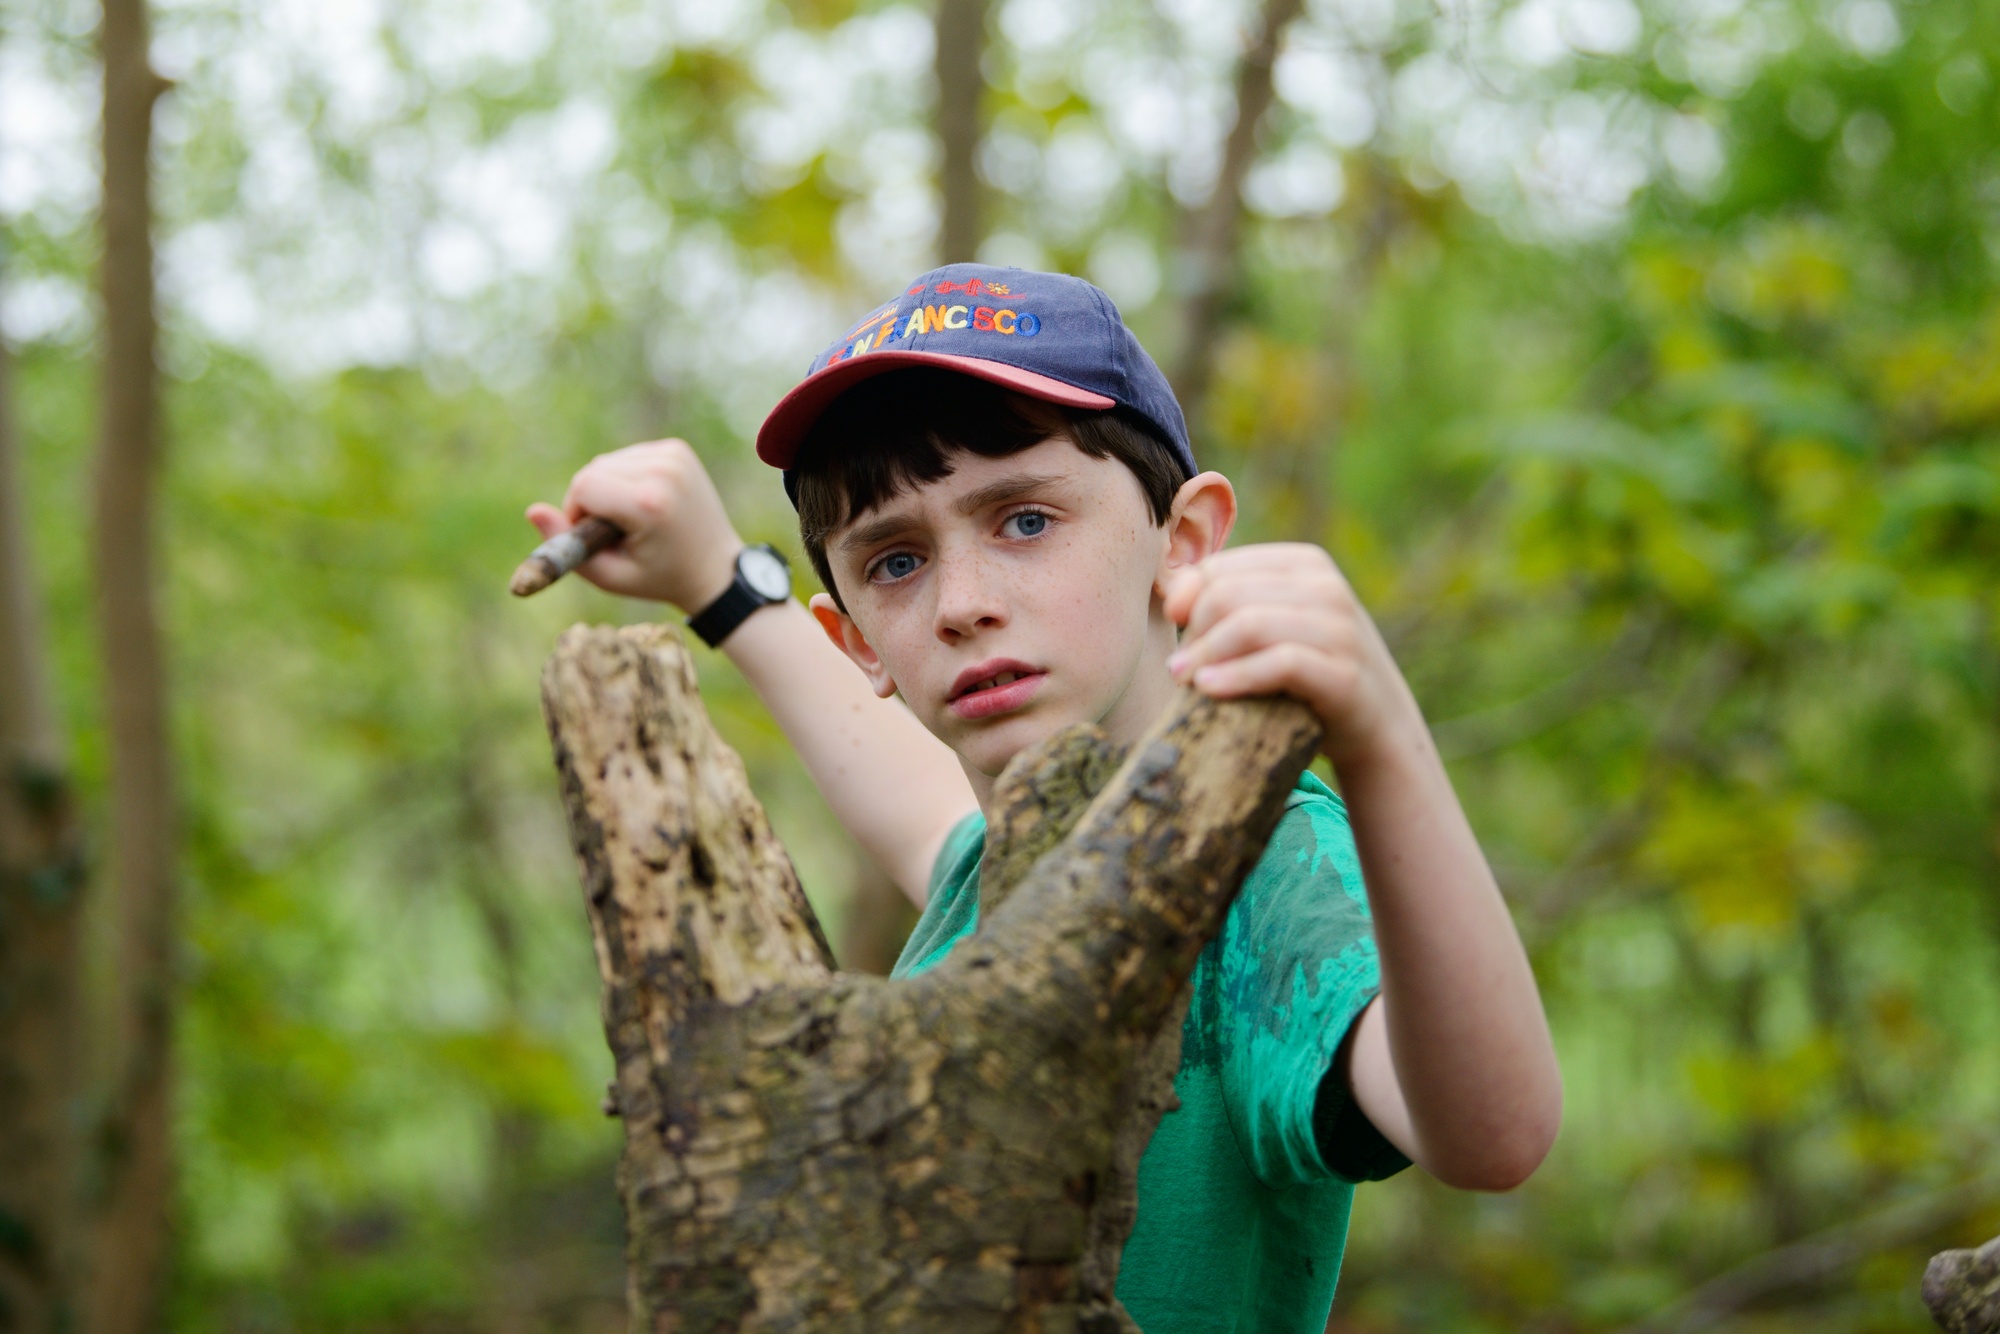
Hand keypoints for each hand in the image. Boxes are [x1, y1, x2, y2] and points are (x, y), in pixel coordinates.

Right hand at [526, 439, 743, 611]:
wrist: (716, 569)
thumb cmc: (660, 578)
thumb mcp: (610, 576)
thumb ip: (566, 546)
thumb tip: (532, 510)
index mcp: (650, 502)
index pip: (583, 487)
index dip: (577, 514)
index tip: (596, 536)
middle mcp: (664, 470)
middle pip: (592, 471)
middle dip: (591, 501)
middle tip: (617, 531)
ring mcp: (674, 455)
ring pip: (607, 463)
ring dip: (608, 488)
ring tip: (634, 519)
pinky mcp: (677, 449)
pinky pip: (627, 458)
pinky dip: (625, 478)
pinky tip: (646, 502)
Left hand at [1162, 543, 1420, 766]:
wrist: (1379, 725)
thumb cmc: (1309, 674)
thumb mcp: (1274, 627)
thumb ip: (1230, 602)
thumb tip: (1171, 593)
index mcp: (1306, 564)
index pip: (1221, 568)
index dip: (1188, 600)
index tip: (1176, 632)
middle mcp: (1327, 588)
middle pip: (1228, 594)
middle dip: (1195, 631)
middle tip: (1178, 669)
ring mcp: (1340, 629)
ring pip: (1249, 624)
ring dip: (1206, 654)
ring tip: (1185, 681)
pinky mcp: (1344, 673)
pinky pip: (1279, 664)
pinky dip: (1236, 676)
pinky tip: (1208, 689)